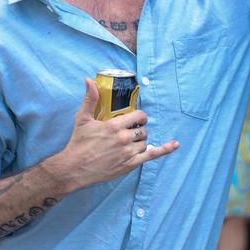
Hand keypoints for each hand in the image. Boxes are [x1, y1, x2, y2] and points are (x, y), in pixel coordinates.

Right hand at [48, 80, 178, 189]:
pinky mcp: (130, 164)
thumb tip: (89, 80)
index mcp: (114, 126)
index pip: (138, 116)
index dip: (139, 117)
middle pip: (142, 129)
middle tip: (128, 132)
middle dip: (138, 129)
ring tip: (128, 143)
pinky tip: (175, 145)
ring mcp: (128, 153)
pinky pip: (152, 155)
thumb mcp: (82, 118)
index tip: (135, 119)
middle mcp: (124, 139)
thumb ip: (90, 99)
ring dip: (140, 141)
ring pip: (145, 142)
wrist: (74, 168)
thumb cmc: (78, 143)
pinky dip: (165, 149)